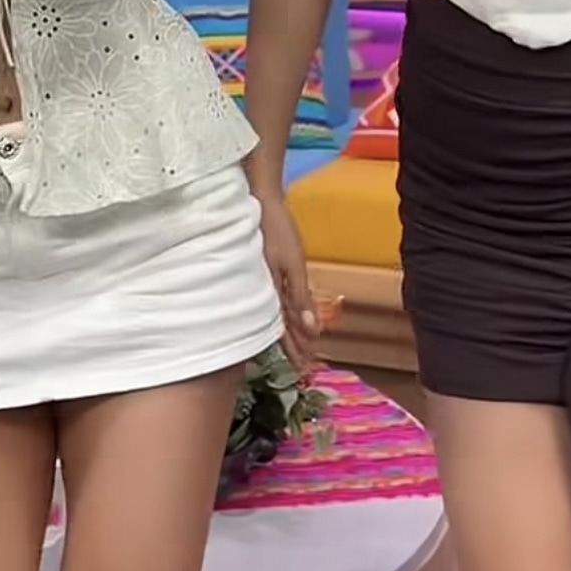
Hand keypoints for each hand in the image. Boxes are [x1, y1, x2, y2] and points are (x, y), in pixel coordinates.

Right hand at [256, 190, 320, 373]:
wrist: (258, 201)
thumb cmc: (276, 230)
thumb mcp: (293, 264)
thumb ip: (301, 297)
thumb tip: (312, 329)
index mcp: (272, 292)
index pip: (284, 329)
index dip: (295, 349)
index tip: (304, 369)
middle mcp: (265, 290)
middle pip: (280, 325)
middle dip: (293, 346)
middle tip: (303, 368)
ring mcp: (262, 278)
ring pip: (276, 312)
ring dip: (289, 331)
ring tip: (298, 348)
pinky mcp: (263, 267)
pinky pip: (271, 297)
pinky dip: (279, 310)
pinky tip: (280, 314)